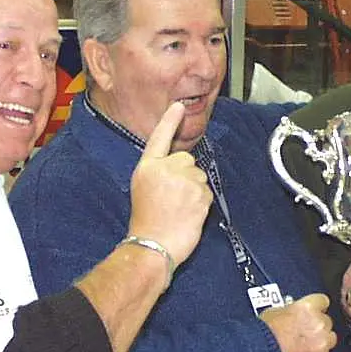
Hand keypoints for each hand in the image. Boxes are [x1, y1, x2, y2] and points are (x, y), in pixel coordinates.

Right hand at [128, 102, 211, 265]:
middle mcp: (166, 169)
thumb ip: (158, 171)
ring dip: (194, 192)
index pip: (160, 137)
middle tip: (172, 198)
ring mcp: (185, 181)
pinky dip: (201, 204)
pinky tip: (188, 214)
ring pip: (199, 177)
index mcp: (148, 167)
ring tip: (178, 209)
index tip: (178, 107)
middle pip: (187, 160)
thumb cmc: (147, 222)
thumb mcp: (142, 188)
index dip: (170, 121)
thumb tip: (179, 163)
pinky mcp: (200, 195)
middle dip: (185, 176)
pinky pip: (207, 193)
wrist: (153, 244)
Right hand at [261, 293, 336, 351]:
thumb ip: (292, 310)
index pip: (322, 300)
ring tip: (305, 344)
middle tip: (303, 331)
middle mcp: (318, 323)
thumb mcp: (275, 311)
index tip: (313, 310)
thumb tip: (294, 312)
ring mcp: (321, 343)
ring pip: (329, 338)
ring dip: (320, 340)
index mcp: (307, 307)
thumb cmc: (263, 335)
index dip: (315, 306)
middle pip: (326, 321)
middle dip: (317, 325)